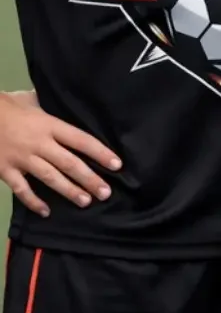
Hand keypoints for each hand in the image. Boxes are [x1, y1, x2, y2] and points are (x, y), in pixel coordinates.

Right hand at [0, 91, 119, 216]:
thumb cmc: (6, 106)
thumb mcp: (31, 100)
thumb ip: (49, 108)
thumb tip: (68, 105)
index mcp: (48, 125)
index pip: (80, 140)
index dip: (99, 152)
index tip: (116, 165)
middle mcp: (38, 143)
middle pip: (69, 163)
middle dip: (89, 179)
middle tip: (105, 193)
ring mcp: (22, 158)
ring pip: (50, 177)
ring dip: (69, 190)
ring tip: (86, 202)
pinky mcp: (5, 169)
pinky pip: (21, 189)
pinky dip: (33, 201)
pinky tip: (46, 211)